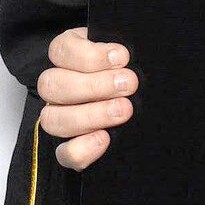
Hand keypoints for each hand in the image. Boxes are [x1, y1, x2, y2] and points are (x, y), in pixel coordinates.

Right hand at [37, 26, 137, 169]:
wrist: (153, 103)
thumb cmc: (134, 72)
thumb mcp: (128, 56)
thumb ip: (122, 52)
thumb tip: (125, 52)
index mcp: (69, 56)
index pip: (60, 50)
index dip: (90, 55)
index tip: (122, 57)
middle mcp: (58, 87)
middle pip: (50, 85)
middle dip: (93, 86)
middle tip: (128, 84)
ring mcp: (60, 117)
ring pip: (51, 119)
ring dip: (90, 115)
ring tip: (124, 110)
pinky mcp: (70, 147)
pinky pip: (64, 154)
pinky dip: (82, 148)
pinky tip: (104, 139)